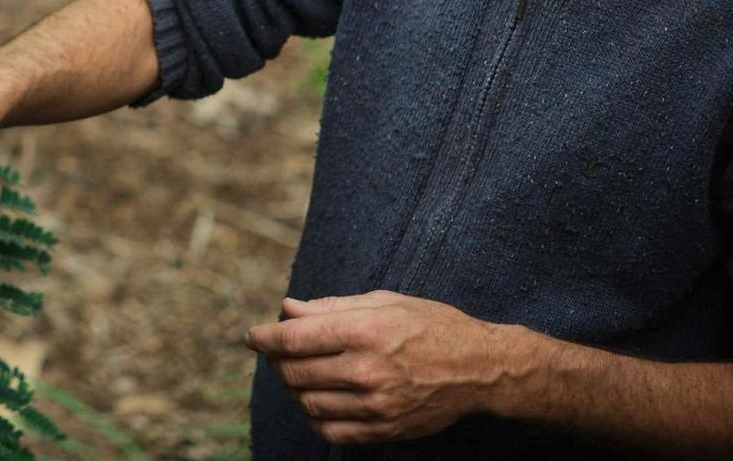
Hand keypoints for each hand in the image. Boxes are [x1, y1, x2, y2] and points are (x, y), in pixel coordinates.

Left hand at [244, 290, 508, 446]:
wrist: (479, 369)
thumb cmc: (430, 325)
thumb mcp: (384, 302)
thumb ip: (331, 307)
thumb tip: (287, 310)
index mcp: (365, 331)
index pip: (294, 339)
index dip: (264, 338)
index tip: (253, 336)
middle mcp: (368, 370)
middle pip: (295, 373)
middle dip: (275, 362)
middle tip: (275, 353)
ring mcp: (377, 405)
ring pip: (308, 403)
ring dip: (293, 389)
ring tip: (297, 375)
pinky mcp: (385, 429)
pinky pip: (331, 431)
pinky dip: (314, 417)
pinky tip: (316, 401)